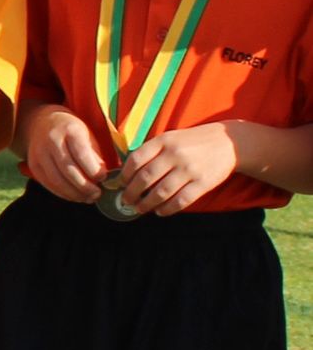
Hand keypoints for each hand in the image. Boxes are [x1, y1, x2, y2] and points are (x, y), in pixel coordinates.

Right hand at [24, 104, 110, 203]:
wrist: (43, 123)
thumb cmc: (72, 131)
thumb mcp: (87, 135)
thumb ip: (94, 155)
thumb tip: (101, 177)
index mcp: (69, 130)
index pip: (81, 153)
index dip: (93, 169)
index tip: (104, 178)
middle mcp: (51, 141)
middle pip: (68, 169)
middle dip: (84, 186)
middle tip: (97, 194)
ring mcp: (39, 153)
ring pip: (56, 179)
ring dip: (74, 193)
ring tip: (88, 198)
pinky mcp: (33, 165)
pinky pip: (48, 183)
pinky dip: (62, 193)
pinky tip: (74, 196)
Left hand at [116, 121, 237, 216]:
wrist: (229, 142)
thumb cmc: (193, 142)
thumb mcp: (171, 138)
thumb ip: (151, 151)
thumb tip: (127, 173)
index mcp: (164, 141)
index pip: (136, 160)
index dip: (125, 175)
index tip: (120, 184)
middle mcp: (175, 154)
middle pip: (145, 178)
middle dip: (132, 193)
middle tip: (126, 201)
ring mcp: (190, 169)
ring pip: (161, 192)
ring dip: (147, 204)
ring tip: (140, 208)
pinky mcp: (203, 183)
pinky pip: (180, 201)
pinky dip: (167, 209)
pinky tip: (160, 212)